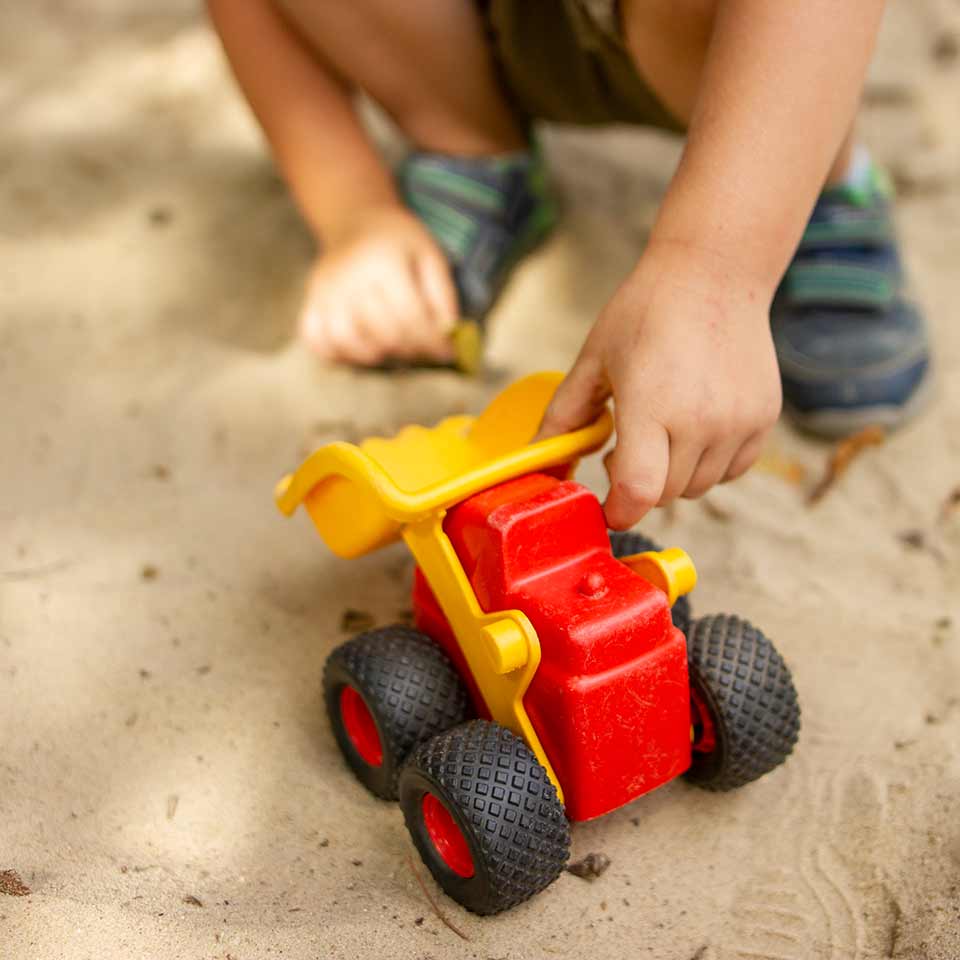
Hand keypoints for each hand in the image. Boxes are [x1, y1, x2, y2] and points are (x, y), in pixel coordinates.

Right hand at [299, 206, 457, 364]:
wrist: (356, 221)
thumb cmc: (399, 243)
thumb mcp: (430, 255)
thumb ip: (442, 295)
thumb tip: (447, 334)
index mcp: (385, 262)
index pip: (411, 316)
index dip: (432, 341)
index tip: (447, 353)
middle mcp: (350, 277)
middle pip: (383, 333)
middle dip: (410, 351)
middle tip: (424, 352)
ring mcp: (325, 291)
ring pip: (347, 342)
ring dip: (375, 357)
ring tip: (393, 352)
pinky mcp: (311, 301)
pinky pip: (315, 339)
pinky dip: (336, 354)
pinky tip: (359, 351)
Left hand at [539, 240, 781, 528]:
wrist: (715, 273)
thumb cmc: (646, 311)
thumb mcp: (594, 360)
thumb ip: (565, 415)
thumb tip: (537, 459)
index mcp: (652, 406)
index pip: (639, 493)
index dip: (618, 512)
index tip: (607, 507)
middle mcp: (701, 421)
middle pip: (665, 495)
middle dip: (639, 485)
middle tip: (626, 442)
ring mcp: (738, 422)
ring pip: (699, 487)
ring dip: (674, 474)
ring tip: (661, 427)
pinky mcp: (763, 419)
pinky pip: (731, 470)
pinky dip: (709, 462)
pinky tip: (694, 424)